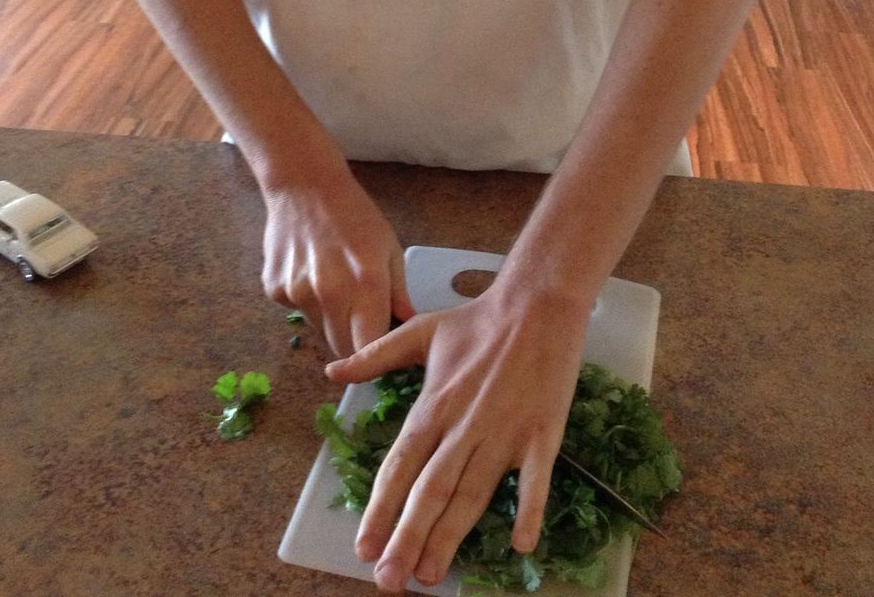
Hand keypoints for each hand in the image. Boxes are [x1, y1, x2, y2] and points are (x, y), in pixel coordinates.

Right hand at [260, 170, 414, 356]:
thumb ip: (398, 292)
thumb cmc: (355, 214)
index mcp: (365, 283)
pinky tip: (310, 272)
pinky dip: (307, 302)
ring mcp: (298, 293)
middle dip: (354, 340)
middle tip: (360, 317)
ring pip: (319, 330)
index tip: (382, 346)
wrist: (303, 185)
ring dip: (330, 320)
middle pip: (342, 348)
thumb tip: (406, 325)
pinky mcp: (274, 290)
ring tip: (334, 284)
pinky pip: (297, 311)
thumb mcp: (388, 247)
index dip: (377, 353)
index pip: (370, 347)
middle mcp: (330, 294)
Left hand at [325, 281, 588, 592]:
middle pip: (431, 491)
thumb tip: (331, 371)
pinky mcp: (542, 434)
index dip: (381, 508)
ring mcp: (504, 433)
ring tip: (432, 574)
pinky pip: (536, 480)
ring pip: (473, 494)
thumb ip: (374, 356)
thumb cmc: (476, 320)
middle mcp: (464, 426)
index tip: (363, 546)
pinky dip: (529, 510)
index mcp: (433, 405)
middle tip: (390, 581)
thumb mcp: (419, 332)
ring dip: (452, 536)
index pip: (400, 465)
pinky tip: (521, 546)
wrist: (536, 303)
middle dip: (408, 538)